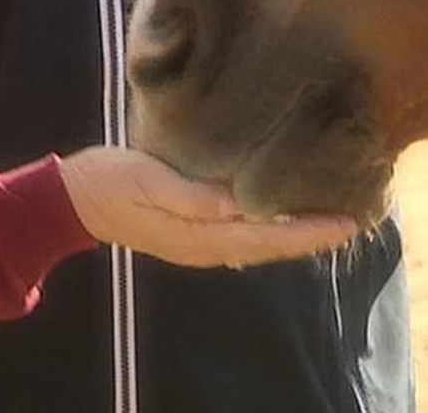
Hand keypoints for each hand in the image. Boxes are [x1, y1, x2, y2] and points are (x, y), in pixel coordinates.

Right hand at [58, 147, 358, 267]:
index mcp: (200, 235)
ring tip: (329, 218)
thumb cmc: (110, 182)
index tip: (348, 223)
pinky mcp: (192, 233)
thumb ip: (195, 196)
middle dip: (313, 235)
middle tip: (354, 219)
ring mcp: (199, 244)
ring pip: (260, 243)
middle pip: (271, 245)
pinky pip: (244, 236)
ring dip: (295, 233)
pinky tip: (282, 215)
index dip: (309, 231)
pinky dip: (272, 228)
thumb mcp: (150, 180)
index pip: (268, 237)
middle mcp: (207, 246)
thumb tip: (241, 203)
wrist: (72, 200)